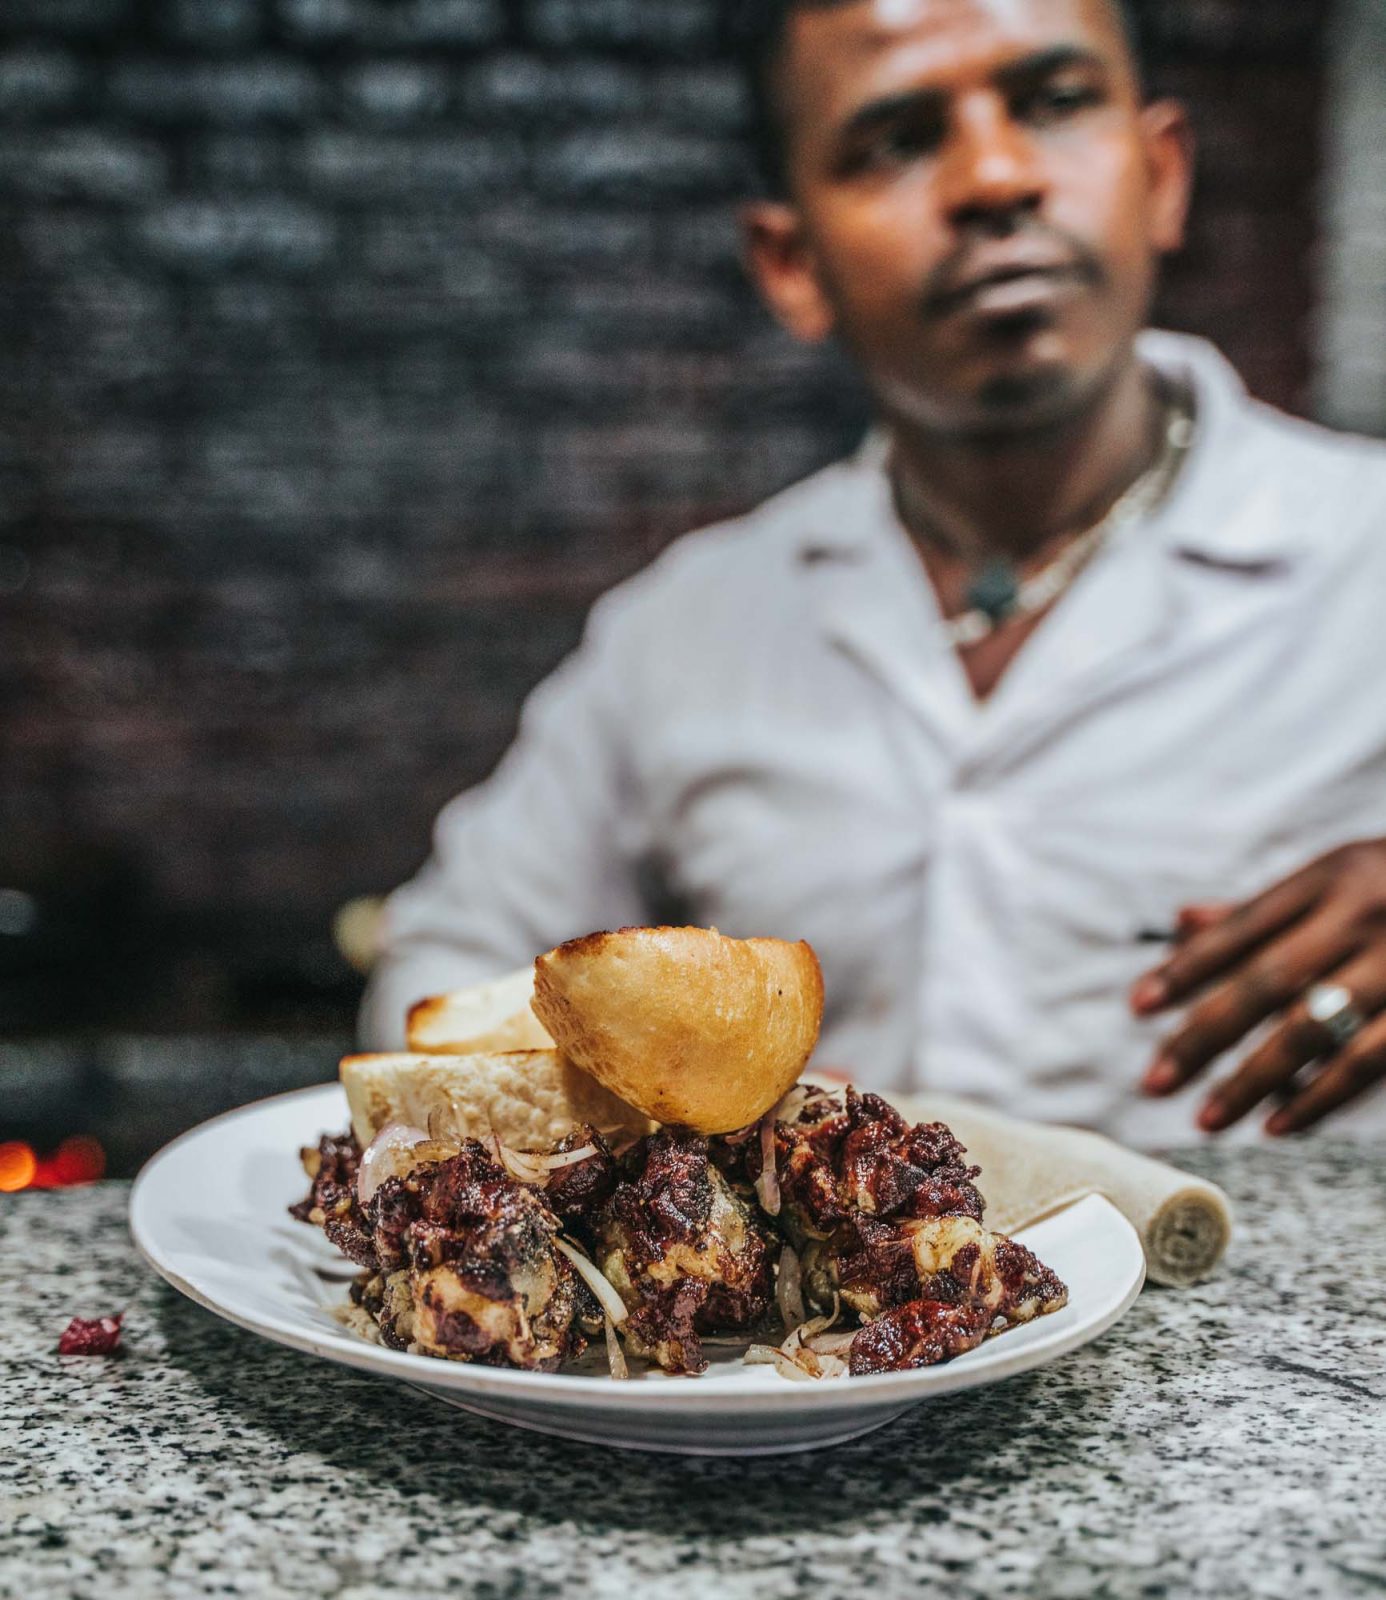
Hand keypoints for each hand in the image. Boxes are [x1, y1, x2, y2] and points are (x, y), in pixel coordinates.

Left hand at [1130, 841, 1385, 1135]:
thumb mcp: (1345, 876)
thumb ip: (1265, 909)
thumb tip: (1181, 924)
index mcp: (1331, 877)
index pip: (1240, 929)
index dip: (1186, 970)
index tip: (1137, 1008)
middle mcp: (1362, 914)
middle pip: (1264, 982)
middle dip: (1203, 1036)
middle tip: (1153, 1082)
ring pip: (1312, 1029)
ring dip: (1252, 1078)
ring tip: (1206, 1117)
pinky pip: (1368, 1060)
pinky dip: (1320, 1096)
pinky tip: (1278, 1123)